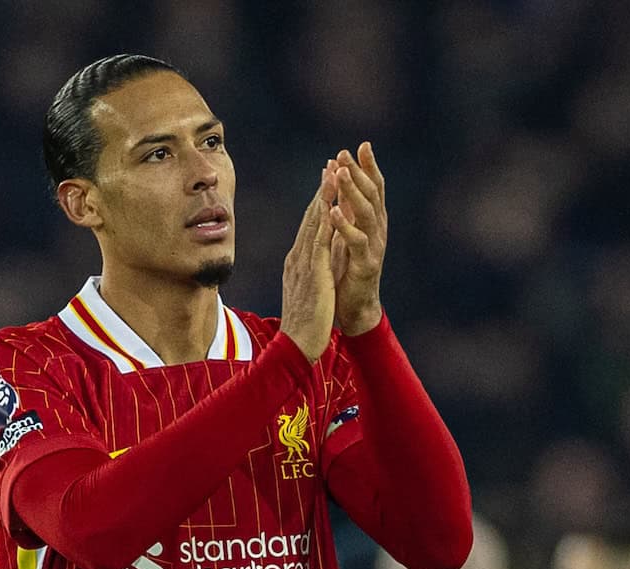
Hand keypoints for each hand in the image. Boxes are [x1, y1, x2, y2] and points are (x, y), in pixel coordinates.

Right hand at [280, 166, 337, 362]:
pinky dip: (325, 219)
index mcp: (298, 263)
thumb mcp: (306, 292)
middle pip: (310, 217)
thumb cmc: (303, 324)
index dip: (318, 203)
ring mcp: (304, 263)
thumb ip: (308, 275)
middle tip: (330, 164)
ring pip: (314, 222)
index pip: (310, 227)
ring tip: (333, 171)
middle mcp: (298, 257)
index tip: (327, 182)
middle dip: (321, 190)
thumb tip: (311, 267)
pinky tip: (332, 202)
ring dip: (323, 195)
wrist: (296, 344)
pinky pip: (320, 239)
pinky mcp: (313, 271)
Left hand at [327, 142, 385, 335]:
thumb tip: (340, 179)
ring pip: (366, 214)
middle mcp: (378, 230)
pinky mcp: (366, 264)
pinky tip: (333, 213)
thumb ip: (347, 209)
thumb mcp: (347, 233)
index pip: (373, 187)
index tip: (362, 144)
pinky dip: (345, 226)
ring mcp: (374, 247)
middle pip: (371, 195)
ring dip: (353, 192)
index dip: (369, 166)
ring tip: (342, 174)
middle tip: (345, 153)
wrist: (354, 308)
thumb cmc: (349, 270)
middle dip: (359, 172)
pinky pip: (356, 242)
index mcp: (373, 221)